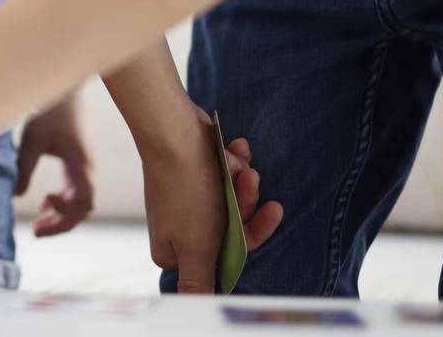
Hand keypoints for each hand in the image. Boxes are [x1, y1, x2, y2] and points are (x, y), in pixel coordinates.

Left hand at [16, 93, 94, 236]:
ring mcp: (82, 169)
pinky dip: (61, 203)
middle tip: (36, 232)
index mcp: (80, 164)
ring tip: (38, 224)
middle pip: (82, 209)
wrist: (63, 93)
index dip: (66, 211)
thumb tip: (15, 197)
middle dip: (60, 224)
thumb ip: (23, 168)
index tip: (43, 202)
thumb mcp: (32, 139)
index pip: (85, 202)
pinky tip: (44, 205)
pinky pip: (74, 194)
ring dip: (60, 216)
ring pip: (79, 204)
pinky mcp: (76, 166)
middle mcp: (86, 170)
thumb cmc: (49, 112)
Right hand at [142, 108, 282, 292]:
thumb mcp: (197, 247)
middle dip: (247, 202)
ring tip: (241, 163)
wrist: (175, 131)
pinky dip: (234, 163)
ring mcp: (189, 199)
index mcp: (175, 250)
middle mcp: (180, 226)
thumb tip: (196, 309)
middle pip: (232, 227)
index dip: (248, 236)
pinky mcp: (196, 174)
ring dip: (243, 180)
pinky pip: (226, 175)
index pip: (224, 258)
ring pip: (233, 200)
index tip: (267, 213)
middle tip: (251, 180)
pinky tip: (235, 149)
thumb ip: (198, 283)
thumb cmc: (186, 190)